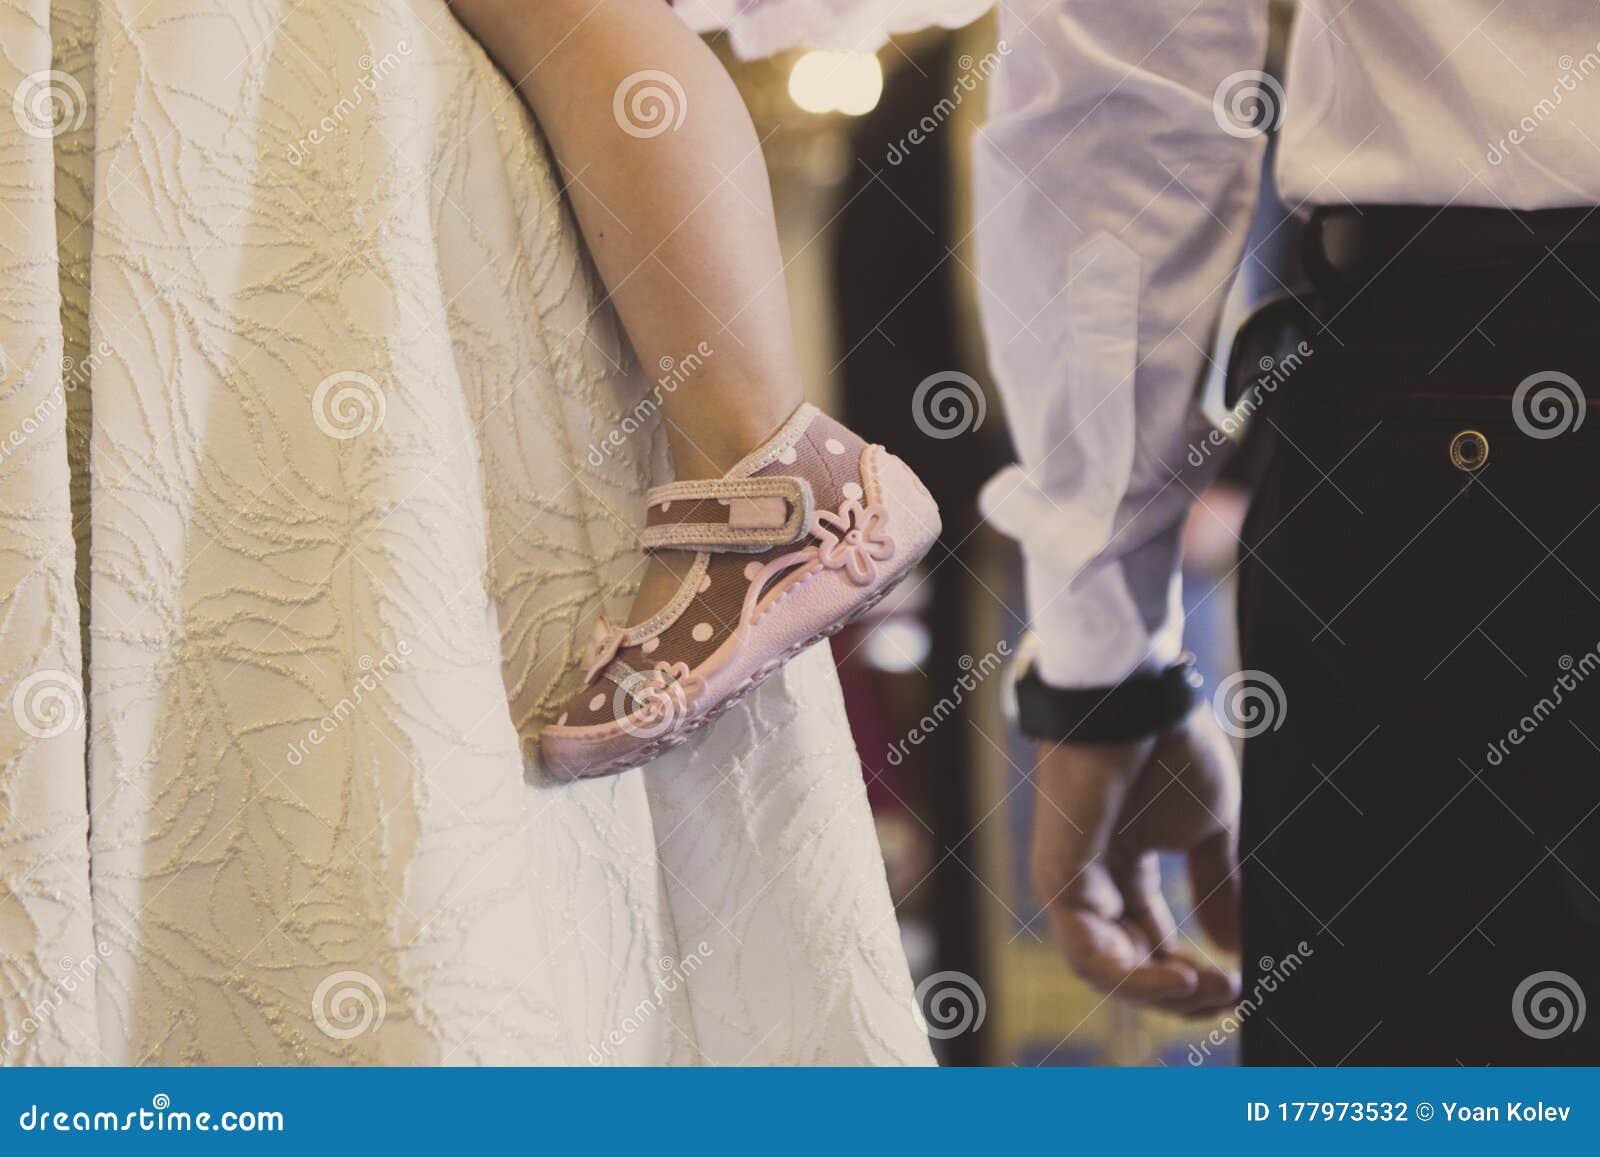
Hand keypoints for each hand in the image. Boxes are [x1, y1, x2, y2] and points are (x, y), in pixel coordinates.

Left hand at [1029, 708, 1241, 1016]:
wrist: (1139, 702)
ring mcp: (1070, 882)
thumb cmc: (1171, 747)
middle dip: (1182, 994)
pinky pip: (1087, 952)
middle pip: (1128, 969)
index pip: (1151, 947)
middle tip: (1230, 992)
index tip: (1242, 986)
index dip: (1195, 978)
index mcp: (1124, 871)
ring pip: (1105, 971)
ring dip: (1161, 993)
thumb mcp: (1212, 831)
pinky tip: (1182, 972)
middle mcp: (1093, 883)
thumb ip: (1219, 890)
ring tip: (1210, 987)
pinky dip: (1136, 976)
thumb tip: (1235, 953)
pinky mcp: (1057, 877)